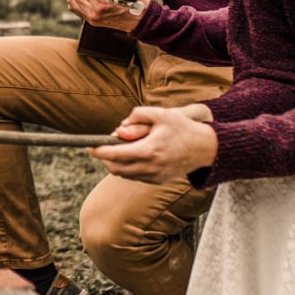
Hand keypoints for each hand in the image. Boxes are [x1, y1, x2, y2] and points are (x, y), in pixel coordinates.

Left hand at [88, 106, 217, 183]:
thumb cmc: (181, 128)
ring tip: (121, 147)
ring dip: (115, 162)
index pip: (115, 154)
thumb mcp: (160, 114)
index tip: (88, 146)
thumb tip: (118, 128)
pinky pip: (134, 176)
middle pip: (114, 167)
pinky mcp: (158, 181)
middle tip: (104, 144)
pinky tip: (132, 154)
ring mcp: (154, 176)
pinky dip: (127, 167)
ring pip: (123, 174)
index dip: (98, 151)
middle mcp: (151, 167)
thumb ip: (137, 116)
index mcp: (149, 150)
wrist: (205, 148)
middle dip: (104, 157)